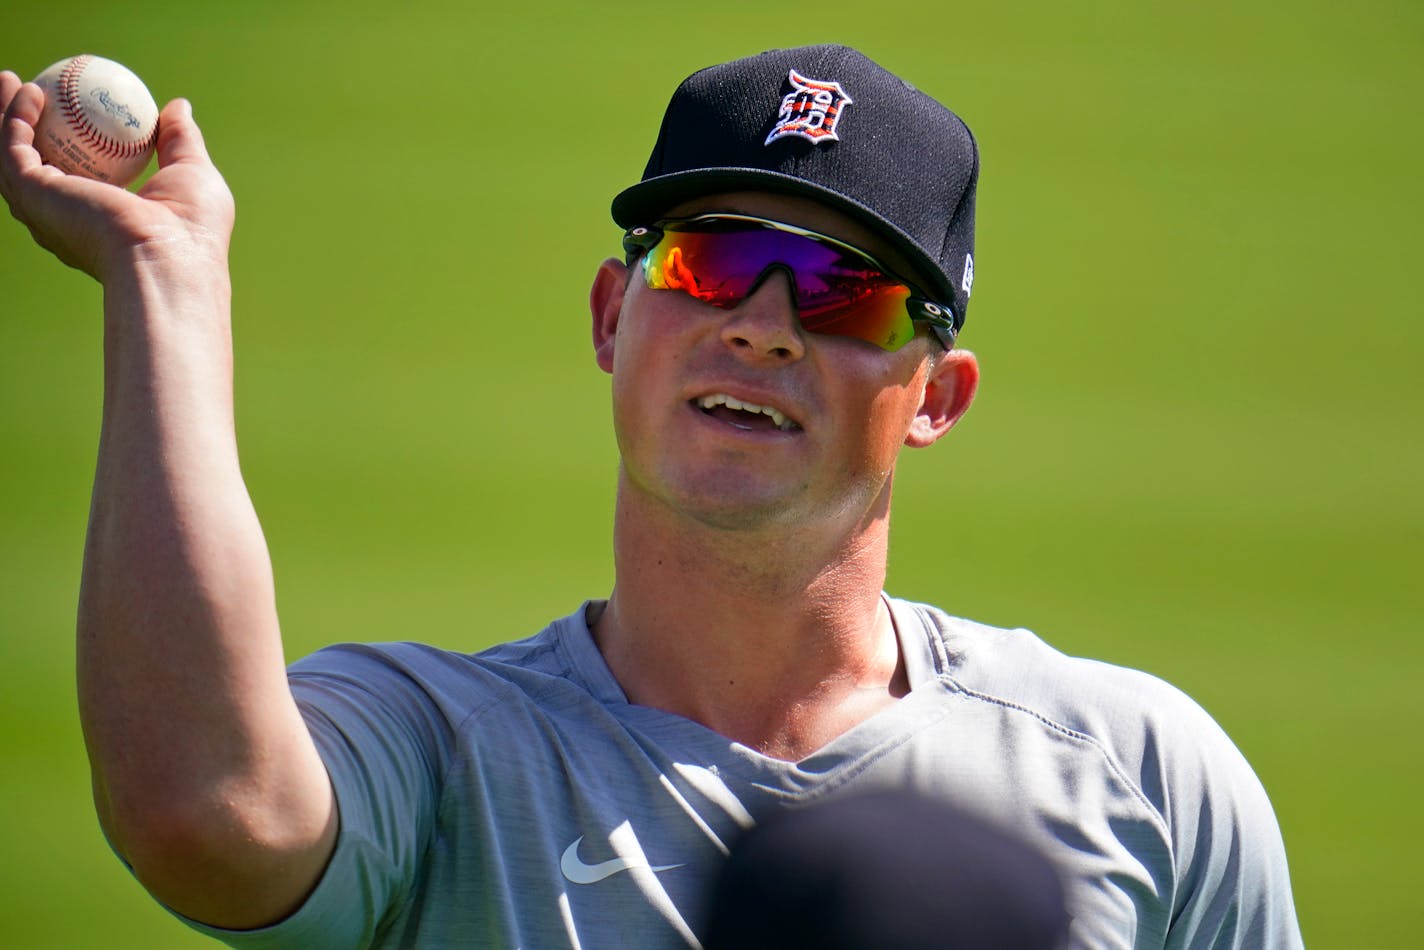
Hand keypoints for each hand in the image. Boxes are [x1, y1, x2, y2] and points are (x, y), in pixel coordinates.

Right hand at [0, 70, 234, 284]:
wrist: (171, 258)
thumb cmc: (193, 228)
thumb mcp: (193, 173)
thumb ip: (180, 140)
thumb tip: (178, 107)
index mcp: (102, 219)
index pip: (77, 177)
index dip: (69, 143)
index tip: (72, 106)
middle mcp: (67, 220)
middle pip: (34, 167)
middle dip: (22, 129)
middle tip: (29, 88)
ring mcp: (46, 211)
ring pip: (10, 156)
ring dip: (5, 116)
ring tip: (10, 80)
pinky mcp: (34, 197)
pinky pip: (14, 149)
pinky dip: (16, 119)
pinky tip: (32, 93)